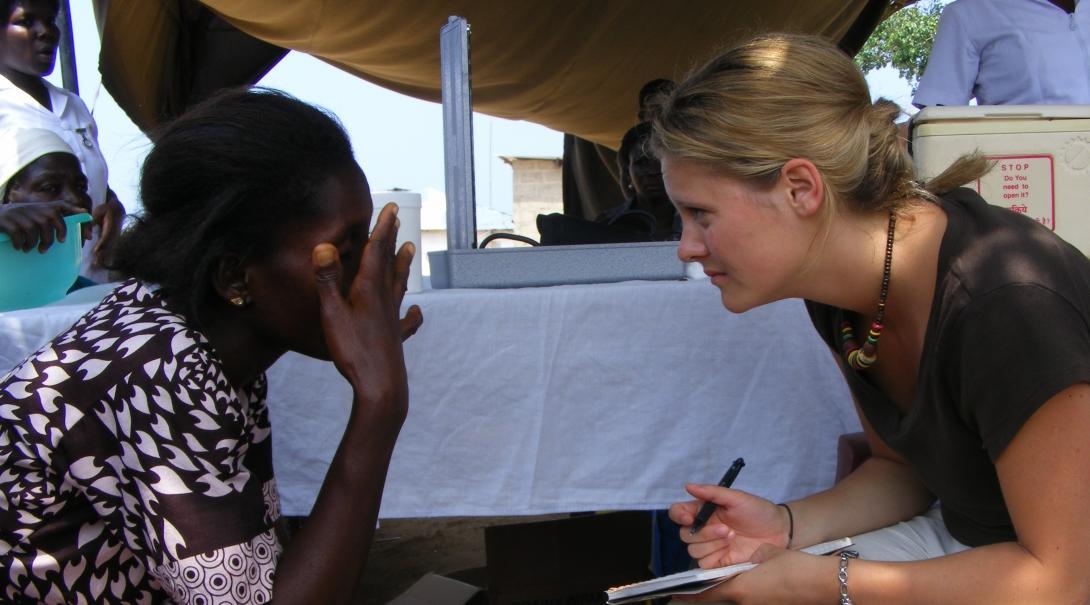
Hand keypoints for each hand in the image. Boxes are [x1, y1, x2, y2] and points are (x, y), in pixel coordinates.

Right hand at [0, 201, 86, 251]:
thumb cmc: (23, 218)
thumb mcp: (41, 214)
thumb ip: (57, 218)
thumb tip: (84, 220)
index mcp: (47, 206)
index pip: (68, 208)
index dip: (81, 221)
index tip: (89, 237)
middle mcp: (37, 208)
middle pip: (53, 223)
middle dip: (50, 240)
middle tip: (44, 250)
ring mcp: (23, 213)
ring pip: (35, 232)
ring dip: (33, 244)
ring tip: (28, 249)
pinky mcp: (9, 221)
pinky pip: (20, 236)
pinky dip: (20, 244)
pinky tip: (18, 247)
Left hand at [91, 189, 124, 266]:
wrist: (118, 207)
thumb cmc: (106, 208)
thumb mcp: (98, 211)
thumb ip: (93, 220)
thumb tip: (89, 232)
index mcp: (113, 223)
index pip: (107, 235)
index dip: (102, 244)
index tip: (96, 251)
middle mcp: (116, 231)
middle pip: (110, 244)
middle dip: (103, 255)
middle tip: (96, 263)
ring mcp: (117, 235)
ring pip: (112, 248)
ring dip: (106, 257)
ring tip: (98, 266)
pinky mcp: (115, 238)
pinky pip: (112, 248)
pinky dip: (108, 256)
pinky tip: (105, 264)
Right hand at [311, 204, 423, 423]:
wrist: (381, 385)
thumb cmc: (354, 350)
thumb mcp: (332, 313)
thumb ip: (327, 280)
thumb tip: (323, 245)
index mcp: (369, 290)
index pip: (376, 251)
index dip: (382, 228)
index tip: (391, 207)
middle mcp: (384, 300)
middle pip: (389, 263)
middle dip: (391, 239)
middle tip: (398, 219)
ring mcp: (392, 318)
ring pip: (398, 285)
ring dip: (402, 265)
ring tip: (409, 250)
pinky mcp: (395, 336)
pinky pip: (406, 320)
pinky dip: (412, 312)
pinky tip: (416, 310)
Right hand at [669, 484, 789, 567]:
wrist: (779, 531)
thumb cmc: (758, 511)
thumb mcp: (737, 497)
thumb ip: (712, 492)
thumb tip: (688, 486)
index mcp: (704, 511)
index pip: (678, 513)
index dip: (679, 516)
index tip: (689, 518)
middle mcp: (704, 529)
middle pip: (685, 535)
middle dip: (704, 533)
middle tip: (727, 529)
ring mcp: (711, 546)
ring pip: (693, 550)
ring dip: (712, 544)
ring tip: (733, 537)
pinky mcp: (719, 562)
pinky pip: (704, 564)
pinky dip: (715, 557)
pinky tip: (730, 550)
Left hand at [671, 546, 834, 603]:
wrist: (824, 584)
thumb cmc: (795, 567)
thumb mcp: (768, 554)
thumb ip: (751, 557)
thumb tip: (747, 559)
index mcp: (739, 589)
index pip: (706, 595)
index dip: (689, 595)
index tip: (674, 595)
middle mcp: (745, 601)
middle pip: (718, 598)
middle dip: (706, 592)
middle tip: (694, 586)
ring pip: (733, 599)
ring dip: (726, 590)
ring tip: (721, 578)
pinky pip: (748, 599)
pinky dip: (742, 591)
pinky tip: (746, 581)